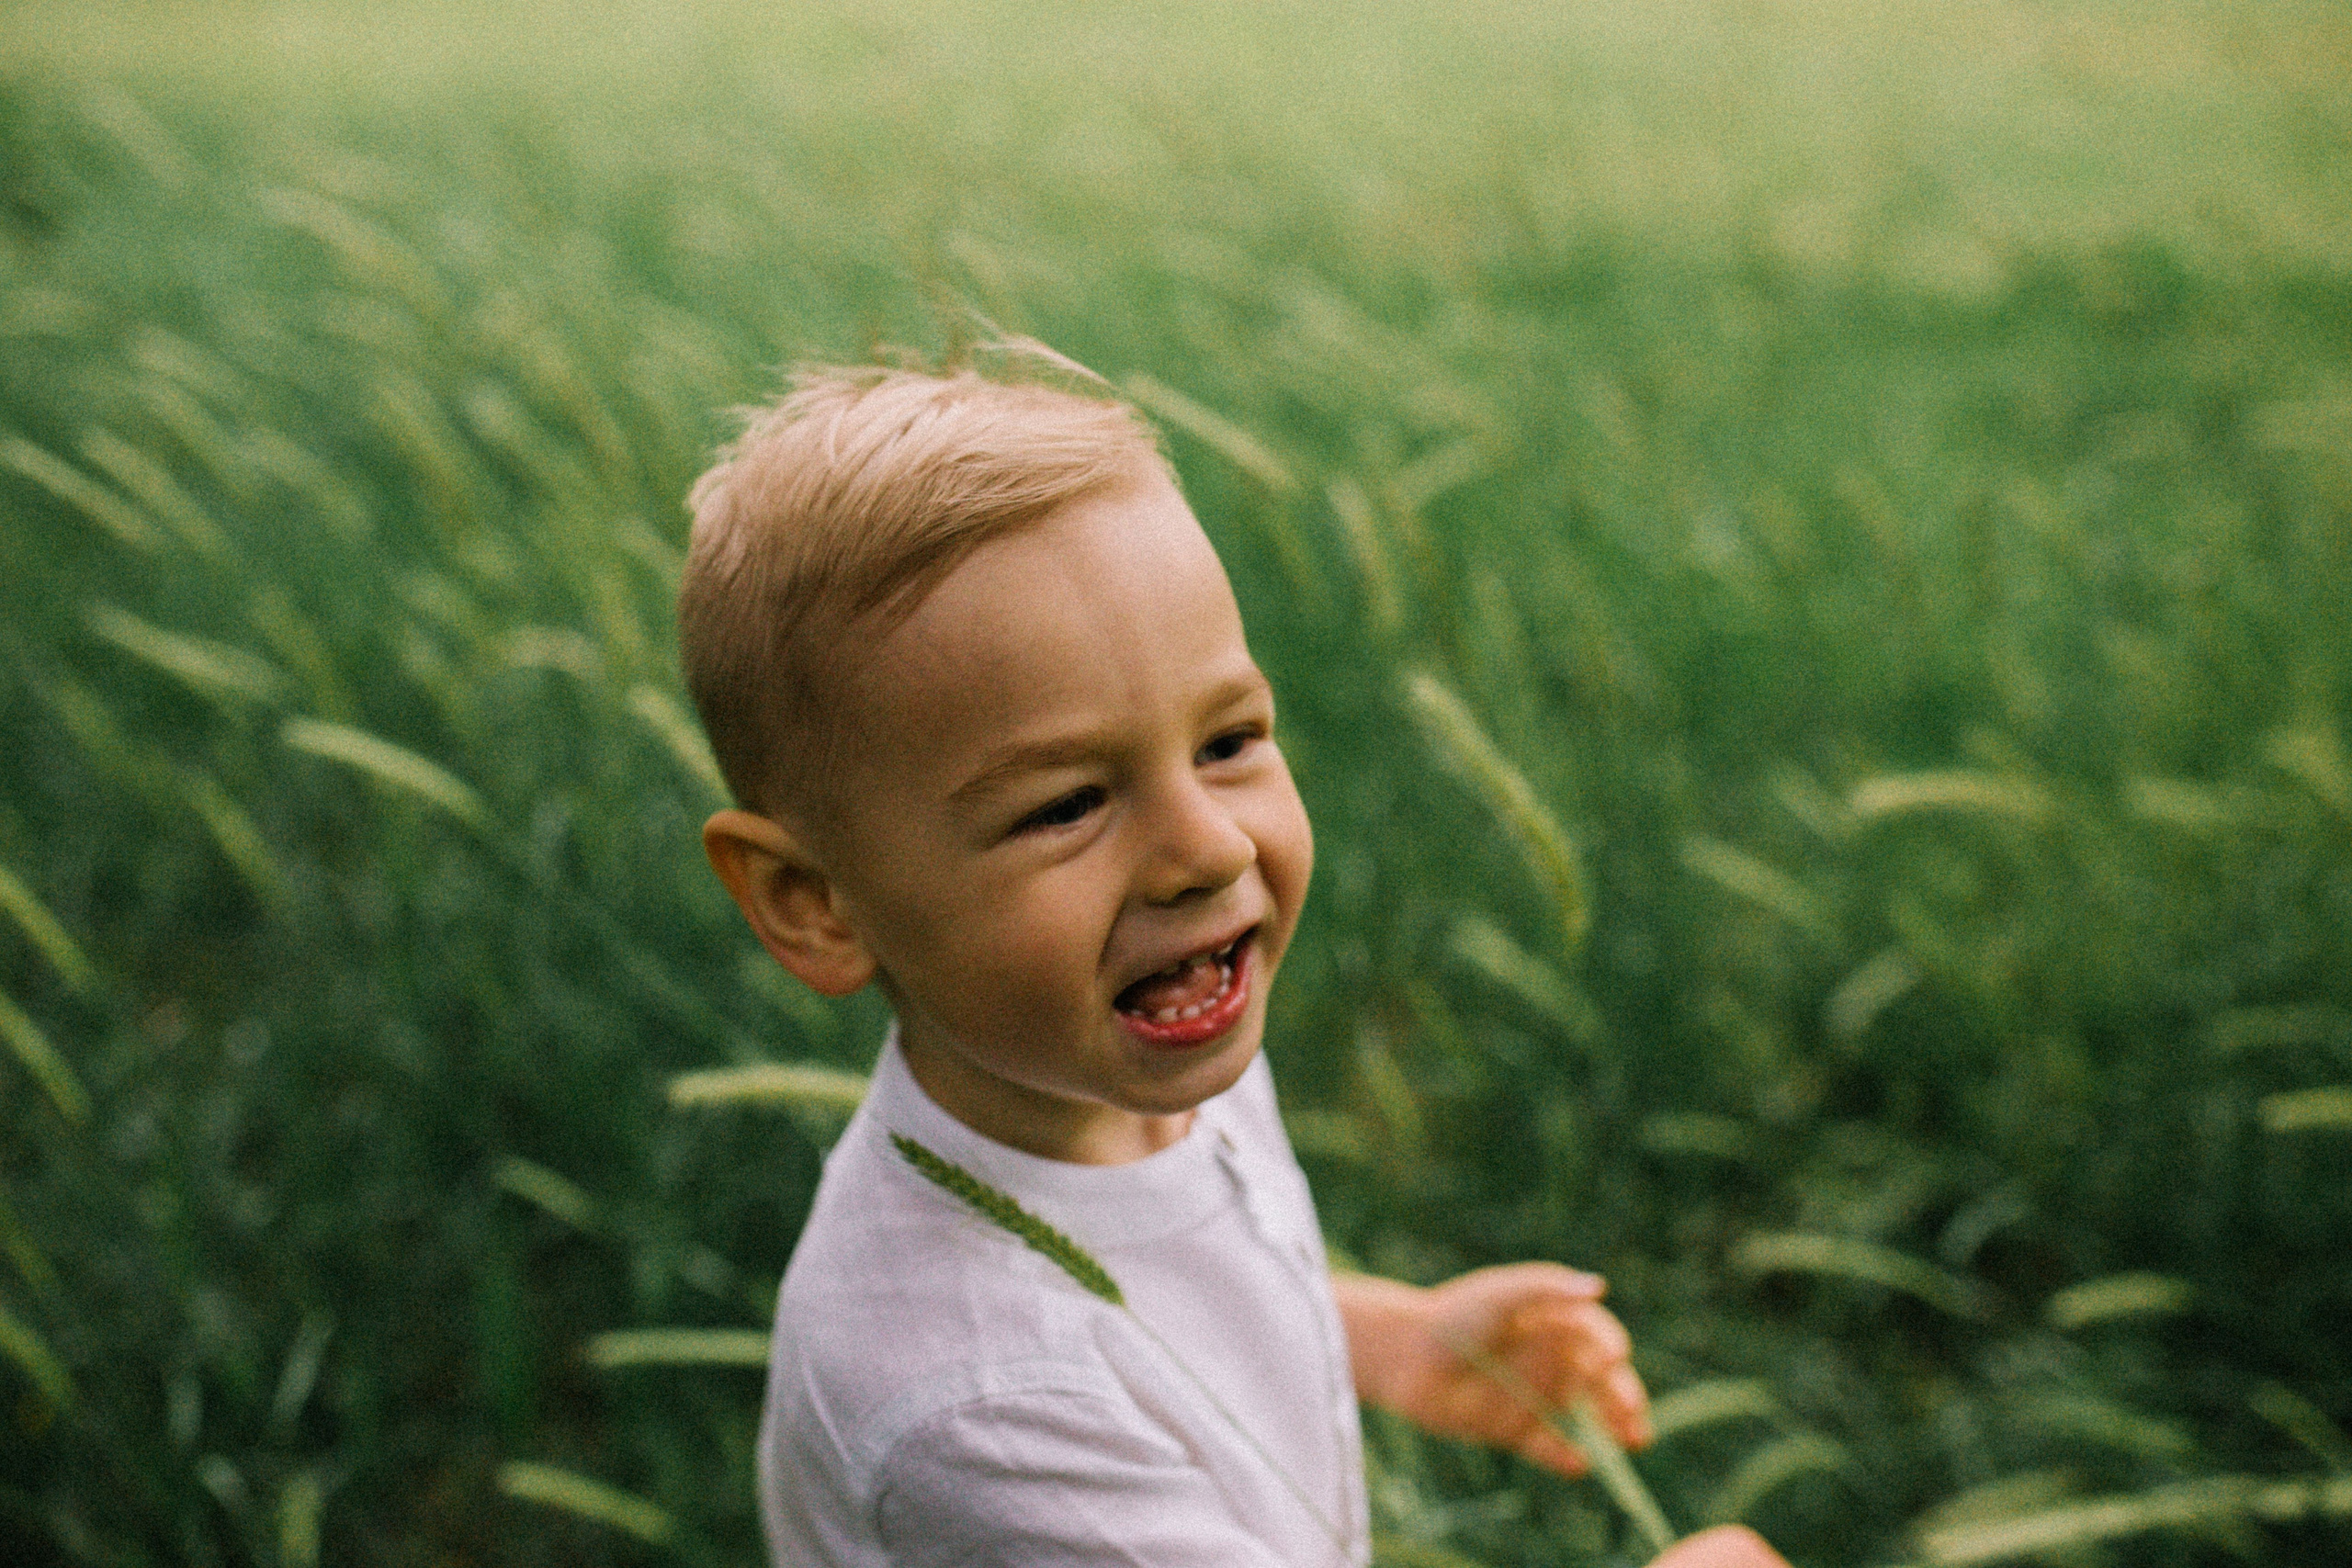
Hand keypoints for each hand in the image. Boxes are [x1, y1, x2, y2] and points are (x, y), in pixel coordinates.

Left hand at [1333, 1263, 1650, 1476]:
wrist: (1403, 1356)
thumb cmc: (1455, 1314)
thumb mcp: (1501, 1294)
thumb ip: (1547, 1288)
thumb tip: (1599, 1287)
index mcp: (1553, 1323)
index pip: (1598, 1337)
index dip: (1611, 1347)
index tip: (1614, 1357)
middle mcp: (1550, 1360)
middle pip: (1602, 1382)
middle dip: (1625, 1399)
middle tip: (1636, 1418)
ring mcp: (1535, 1396)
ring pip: (1587, 1417)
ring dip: (1612, 1430)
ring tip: (1631, 1442)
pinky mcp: (1514, 1430)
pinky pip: (1550, 1448)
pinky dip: (1567, 1458)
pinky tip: (1579, 1464)